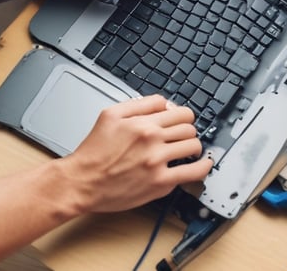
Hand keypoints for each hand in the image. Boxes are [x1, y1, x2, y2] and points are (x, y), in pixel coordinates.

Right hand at [57, 95, 212, 213]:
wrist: (83, 181)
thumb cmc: (93, 151)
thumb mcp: (109, 114)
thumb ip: (138, 104)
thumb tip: (162, 103)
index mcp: (141, 122)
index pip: (178, 111)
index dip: (181, 115)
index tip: (179, 121)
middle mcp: (151, 140)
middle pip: (189, 127)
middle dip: (187, 129)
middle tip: (181, 135)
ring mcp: (158, 162)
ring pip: (194, 146)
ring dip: (194, 146)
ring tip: (188, 149)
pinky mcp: (160, 183)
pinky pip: (193, 172)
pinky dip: (203, 167)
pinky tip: (203, 164)